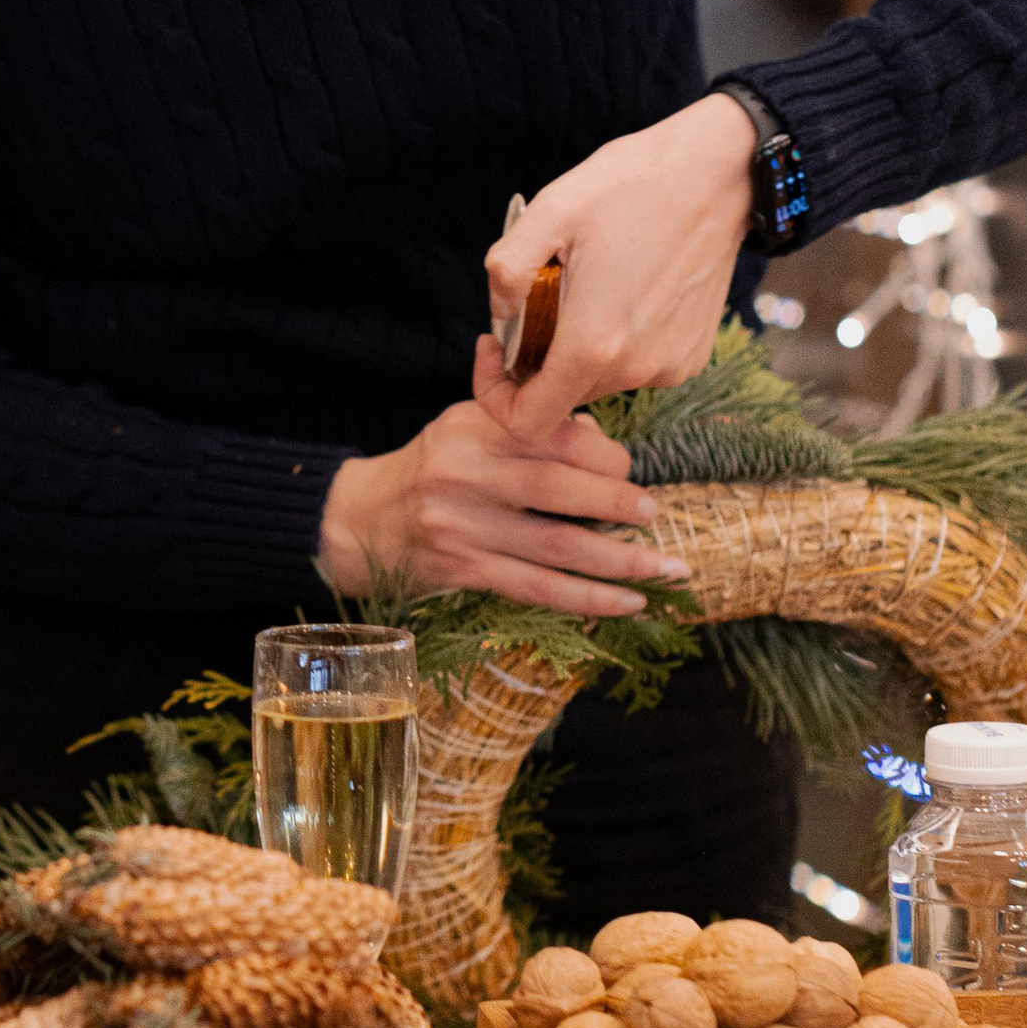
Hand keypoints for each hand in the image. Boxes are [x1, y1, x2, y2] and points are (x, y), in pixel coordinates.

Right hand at [316, 352, 688, 618]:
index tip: (628, 469)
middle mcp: (467, 477)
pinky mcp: (465, 572)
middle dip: (616, 505)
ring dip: (619, 562)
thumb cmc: (430, 466)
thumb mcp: (467, 425)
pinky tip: (628, 602)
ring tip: (667, 568)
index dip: (600, 453)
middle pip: (556, 491)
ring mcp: (464, 529)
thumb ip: (529, 427)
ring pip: (556, 548)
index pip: (549, 435)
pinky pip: (538, 589)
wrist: (359, 520)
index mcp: (472, 429)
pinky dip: (589, 598)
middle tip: (655, 514)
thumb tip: (600, 439)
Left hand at [483, 93, 757, 446]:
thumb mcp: (549, 211)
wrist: (717, 175)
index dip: (496, 394)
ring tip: (585, 286)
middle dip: (537, 358)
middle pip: (563, 395)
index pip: (529, 420)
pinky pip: (637, 366)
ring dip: (579, 347)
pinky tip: (623, 290)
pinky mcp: (693, 355)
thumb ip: (506, 269)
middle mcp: (635, 369)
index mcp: (592, 344)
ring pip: (600, 380)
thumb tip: (499, 312)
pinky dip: (619, 342)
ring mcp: (669, 366)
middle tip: (538, 298)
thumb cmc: (631, 186)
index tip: (495, 345)